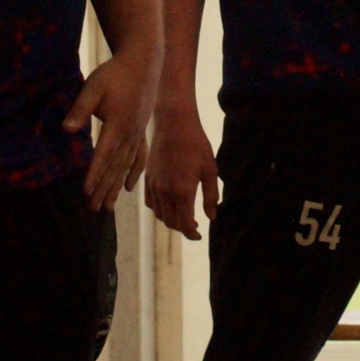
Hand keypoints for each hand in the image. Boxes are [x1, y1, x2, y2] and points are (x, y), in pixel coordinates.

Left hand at [67, 45, 158, 212]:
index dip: (94, 174)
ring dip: (116, 187)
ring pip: (126, 166)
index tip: (86, 192)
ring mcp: (138, 134)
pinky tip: (128, 187)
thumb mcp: (94, 87)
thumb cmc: (115, 73)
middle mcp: (130, 134)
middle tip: (95, 209)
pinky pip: (139, 158)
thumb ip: (81, 109)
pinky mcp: (142, 131)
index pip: (103, 155)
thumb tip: (66, 129)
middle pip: (115, 167)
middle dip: (104, 189)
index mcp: (118, 125)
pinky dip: (133, 173)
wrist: (144, 63)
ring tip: (108, 207)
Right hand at [145, 98, 220, 238]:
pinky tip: (169, 204)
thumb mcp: (210, 170)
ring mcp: (154, 186)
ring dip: (171, 220)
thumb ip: (210, 197)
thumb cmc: (196, 145)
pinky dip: (159, 209)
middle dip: (183, 228)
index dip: (192, 234)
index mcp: (182, 192)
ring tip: (183, 215)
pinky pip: (151, 203)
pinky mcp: (147, 178)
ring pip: (160, 214)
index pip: (184, 225)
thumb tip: (212, 217)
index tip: (199, 235)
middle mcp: (165, 192)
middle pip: (171, 222)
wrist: (174, 124)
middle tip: (195, 225)